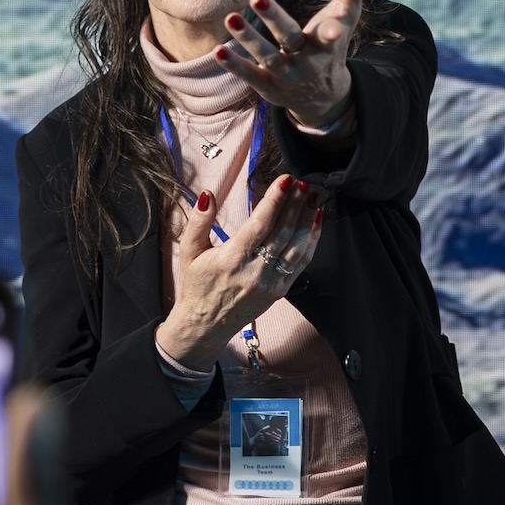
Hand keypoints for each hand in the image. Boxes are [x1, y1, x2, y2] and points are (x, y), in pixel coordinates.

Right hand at [155, 174, 323, 373]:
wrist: (204, 325)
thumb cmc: (196, 285)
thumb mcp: (189, 251)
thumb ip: (199, 221)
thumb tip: (209, 194)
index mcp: (232, 259)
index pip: (260, 224)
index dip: (275, 200)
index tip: (285, 179)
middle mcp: (254, 272)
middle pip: (282, 232)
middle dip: (296, 204)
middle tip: (304, 182)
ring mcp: (270, 283)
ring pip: (296, 247)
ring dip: (307, 219)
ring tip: (314, 197)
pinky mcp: (280, 291)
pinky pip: (300, 263)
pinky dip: (311, 241)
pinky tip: (315, 222)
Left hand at [217, 0, 372, 130]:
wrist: (323, 96)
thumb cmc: (333, 44)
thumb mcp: (346, 17)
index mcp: (329, 43)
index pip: (332, 35)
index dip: (333, 31)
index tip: (334, 26)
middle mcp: (308, 61)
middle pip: (290, 39)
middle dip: (275, 20)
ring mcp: (287, 75)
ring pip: (267, 57)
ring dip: (248, 39)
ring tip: (231, 18)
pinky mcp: (268, 86)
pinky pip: (250, 75)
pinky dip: (234, 65)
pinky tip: (218, 50)